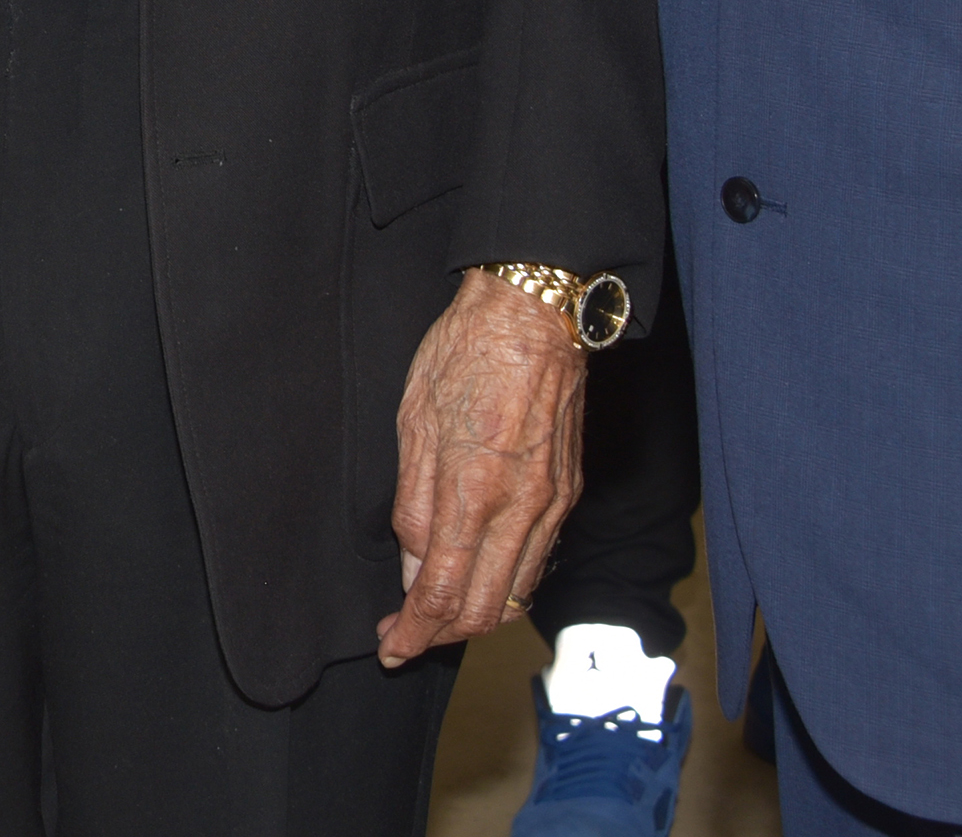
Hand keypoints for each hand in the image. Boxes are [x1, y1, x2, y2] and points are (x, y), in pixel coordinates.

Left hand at [378, 269, 585, 665]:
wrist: (534, 314)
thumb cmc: (464, 353)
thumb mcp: (413, 422)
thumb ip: (414, 505)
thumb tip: (412, 568)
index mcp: (473, 489)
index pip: (444, 592)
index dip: (415, 631)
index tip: (392, 647)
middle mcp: (521, 508)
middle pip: (486, 610)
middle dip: (442, 634)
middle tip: (406, 634)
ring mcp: (552, 504)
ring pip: (518, 593)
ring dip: (476, 615)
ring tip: (436, 611)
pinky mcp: (569, 494)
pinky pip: (537, 560)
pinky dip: (506, 583)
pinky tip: (478, 574)